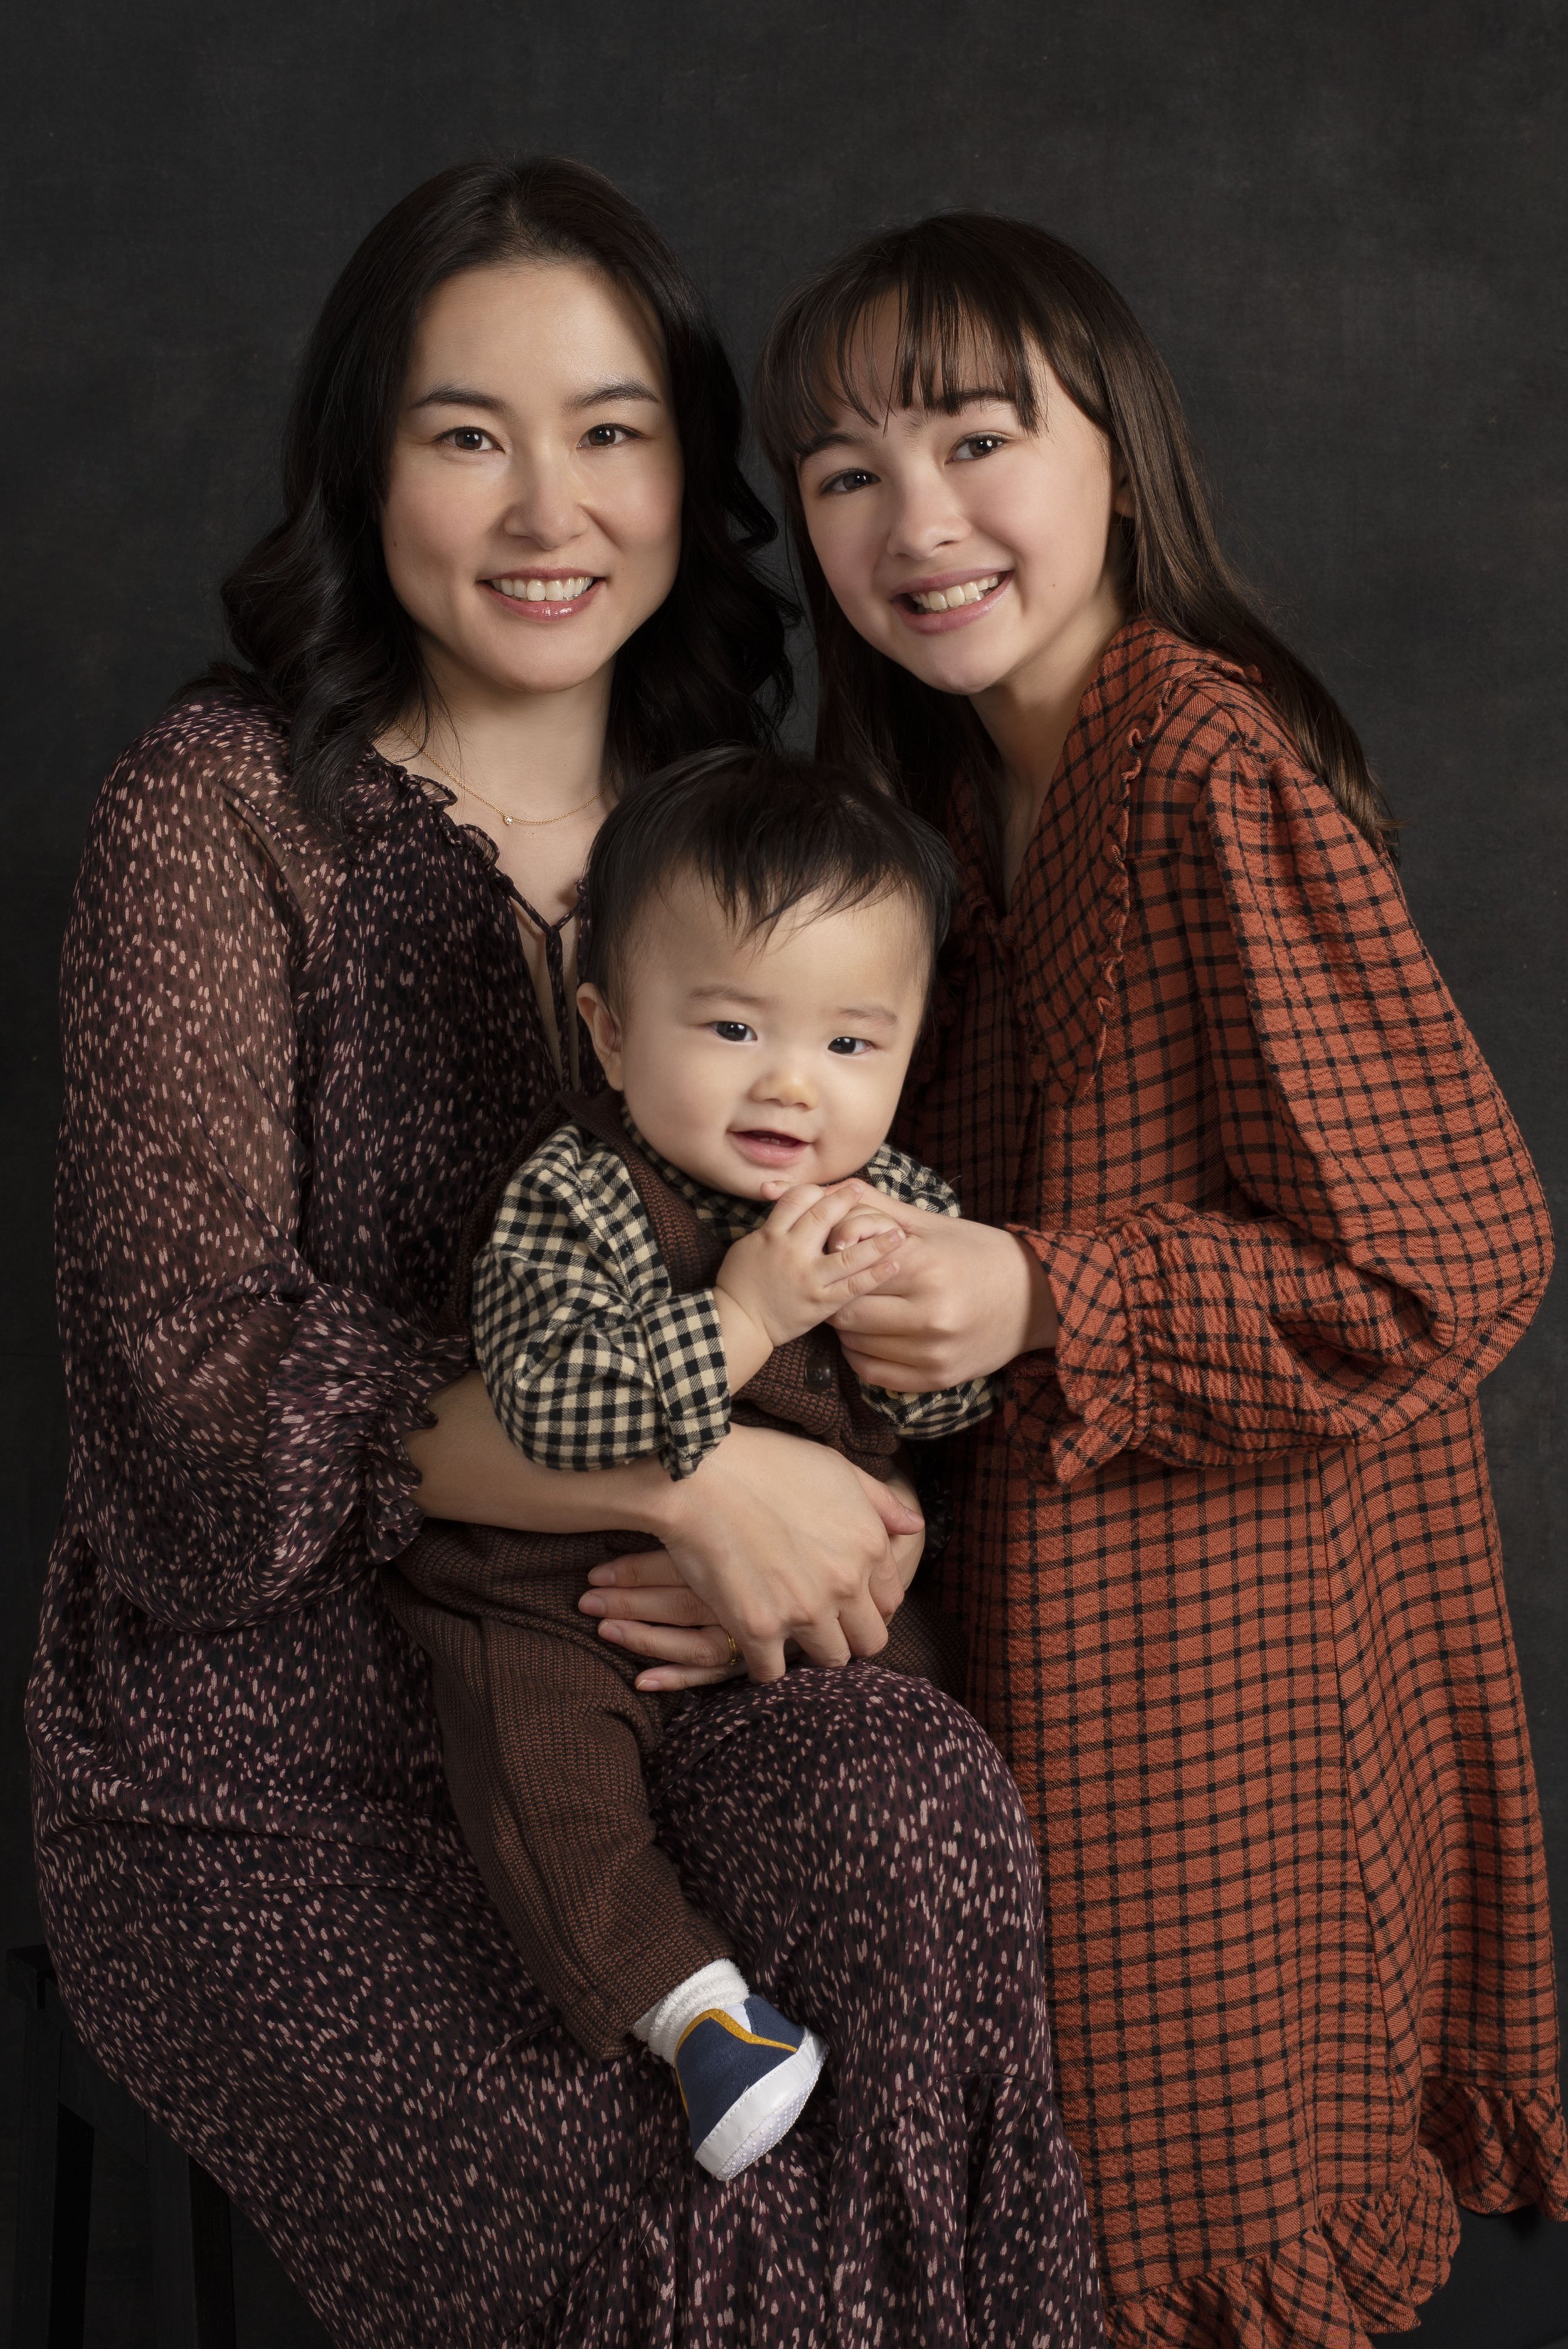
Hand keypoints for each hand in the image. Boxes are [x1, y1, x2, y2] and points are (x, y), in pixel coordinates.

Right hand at [586, 1423, 923, 1683]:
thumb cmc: (766, 1462)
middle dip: (848, 1633)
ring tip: (787, 1628)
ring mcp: (804, 1611)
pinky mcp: (759, 1629)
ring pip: (829, 1660)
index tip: (844, 1601)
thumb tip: (915, 1526)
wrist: (699, 1474)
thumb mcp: (836, 1468)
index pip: (891, 1602)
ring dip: (810, 1649)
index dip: (868, 1603)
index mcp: (869, 1545)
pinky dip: (763, 1662)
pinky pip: (773, 1672)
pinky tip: (752, 1639)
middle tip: (819, 1622)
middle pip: (869, 1641)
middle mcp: (846, 1584)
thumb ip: (881, 1502)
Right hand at [715, 1182, 907, 1356]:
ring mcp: (809, 1278)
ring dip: (876, 1240)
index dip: (818, 1190)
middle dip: (847, 1200)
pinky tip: (893, 1265)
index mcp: (772, 1235)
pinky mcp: (821, 1302)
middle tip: (862, 1191)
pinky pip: (853, 1287)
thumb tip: (791, 1211)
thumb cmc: (738, 1283)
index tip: (832, 1186)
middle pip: (825, 1217)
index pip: (798, 1199)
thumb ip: (772, 1228)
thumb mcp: (747, 1246)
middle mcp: (793, 1252)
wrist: (738, 1322)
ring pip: (849, 1253)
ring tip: (897, 1232)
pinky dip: (876, 1275)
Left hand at [831, 1209, 1057, 1389]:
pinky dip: (860, 1356)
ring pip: (854, 1344)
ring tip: (860, 1308)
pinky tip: (868, 1337)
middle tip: (843, 1287)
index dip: (839, 1264)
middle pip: (847, 1312)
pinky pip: (872, 1373)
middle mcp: (930, 1315)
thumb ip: (879, 1209)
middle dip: (838, 1297)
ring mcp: (933, 1352)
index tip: (840, 1259)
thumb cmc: (979, 1254)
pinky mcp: (936, 1378)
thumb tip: (833, 1190)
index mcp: (927, 1268)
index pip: (851, 1271)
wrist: (1036, 1299)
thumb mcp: (933, 1224)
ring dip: (847, 1328)